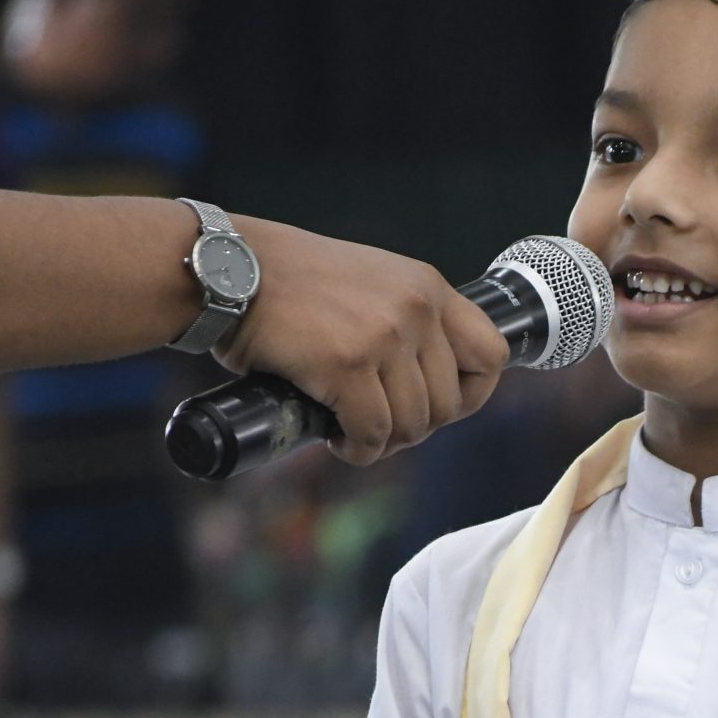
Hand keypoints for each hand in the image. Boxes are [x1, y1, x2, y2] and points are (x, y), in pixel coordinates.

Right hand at [215, 218, 509, 465]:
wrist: (225, 268)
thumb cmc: (288, 284)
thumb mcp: (370, 284)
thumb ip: (407, 322)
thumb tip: (432, 391)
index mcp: (428, 286)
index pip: (491, 356)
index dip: (469, 395)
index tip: (435, 407)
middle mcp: (416, 308)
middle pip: (448, 405)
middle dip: (413, 428)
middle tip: (376, 425)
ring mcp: (385, 335)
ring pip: (413, 426)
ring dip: (382, 442)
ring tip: (351, 430)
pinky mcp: (348, 364)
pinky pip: (373, 434)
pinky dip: (357, 450)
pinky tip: (336, 436)